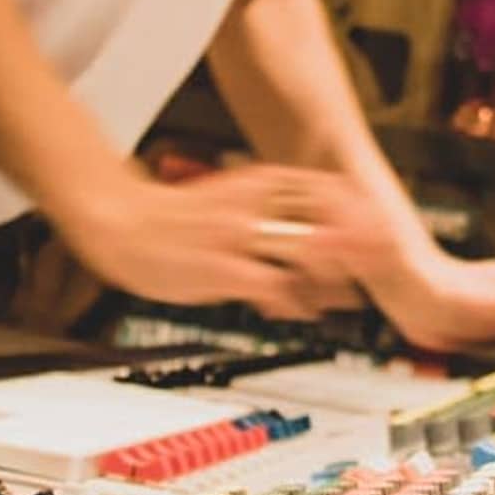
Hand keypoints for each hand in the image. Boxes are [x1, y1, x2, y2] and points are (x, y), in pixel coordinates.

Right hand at [61, 165, 377, 320]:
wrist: (117, 221)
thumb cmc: (167, 218)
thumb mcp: (224, 201)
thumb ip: (263, 211)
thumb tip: (298, 232)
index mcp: (255, 182)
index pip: (323, 188)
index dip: (356, 210)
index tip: (377, 228)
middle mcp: (252, 204)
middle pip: (324, 218)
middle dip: (358, 244)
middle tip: (377, 265)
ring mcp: (237, 235)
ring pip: (305, 251)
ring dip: (332, 277)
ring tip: (346, 298)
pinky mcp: (220, 267)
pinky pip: (272, 285)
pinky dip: (294, 301)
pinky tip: (301, 312)